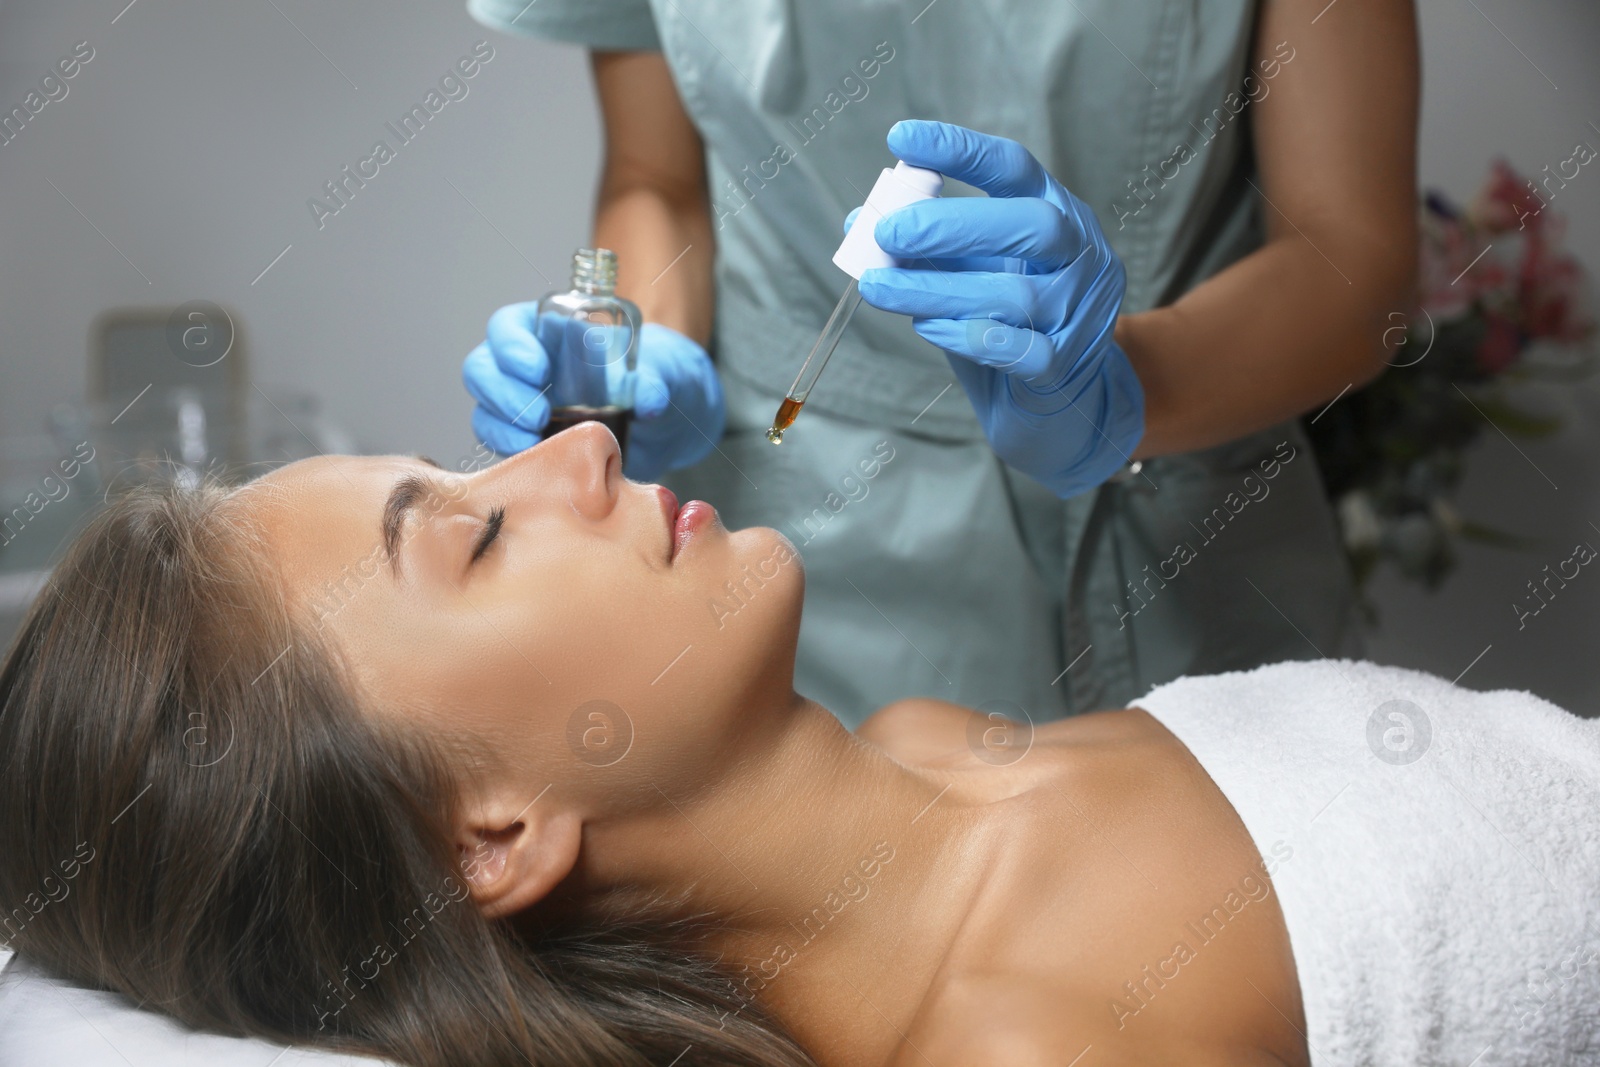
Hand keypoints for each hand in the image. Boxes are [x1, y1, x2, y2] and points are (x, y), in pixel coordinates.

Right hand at [463, 307, 723, 480]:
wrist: (671, 422)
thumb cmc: (662, 377)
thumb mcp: (669, 369)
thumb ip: (659, 377)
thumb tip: (648, 398)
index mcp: (551, 331)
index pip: (509, 327)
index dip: (512, 345)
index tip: (537, 369)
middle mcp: (528, 367)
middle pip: (484, 370)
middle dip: (501, 393)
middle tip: (536, 416)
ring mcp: (525, 407)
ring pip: (488, 412)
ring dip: (501, 429)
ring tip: (532, 444)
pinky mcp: (533, 444)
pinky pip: (506, 449)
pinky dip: (513, 456)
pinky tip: (536, 467)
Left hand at [854, 119, 1143, 497]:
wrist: (1054, 398)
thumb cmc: (1005, 319)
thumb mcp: (967, 269)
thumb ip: (927, 244)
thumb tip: (859, 222)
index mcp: (1056, 211)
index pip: (1014, 167)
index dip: (959, 150)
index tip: (899, 139)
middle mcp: (1081, 254)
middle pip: (1031, 225)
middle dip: (951, 224)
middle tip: (886, 232)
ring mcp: (1082, 311)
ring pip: (1013, 294)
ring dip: (934, 288)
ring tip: (879, 287)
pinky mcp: (1066, 364)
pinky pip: (1019, 349)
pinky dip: (967, 335)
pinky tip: (928, 326)